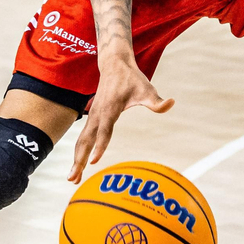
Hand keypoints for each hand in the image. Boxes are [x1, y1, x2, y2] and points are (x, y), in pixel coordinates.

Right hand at [68, 60, 173, 181]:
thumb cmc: (132, 79)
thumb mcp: (146, 89)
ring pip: (81, 141)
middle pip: (86, 140)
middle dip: (79, 160)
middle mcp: (98, 114)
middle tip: (73, 179)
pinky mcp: (92, 118)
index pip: (105, 131)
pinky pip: (83, 138)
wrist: (114, 64)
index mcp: (110, 109)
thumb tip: (172, 103)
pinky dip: (79, 152)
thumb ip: (157, 101)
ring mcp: (92, 116)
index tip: (94, 162)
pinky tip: (78, 165)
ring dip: (76, 159)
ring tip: (72, 179)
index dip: (100, 146)